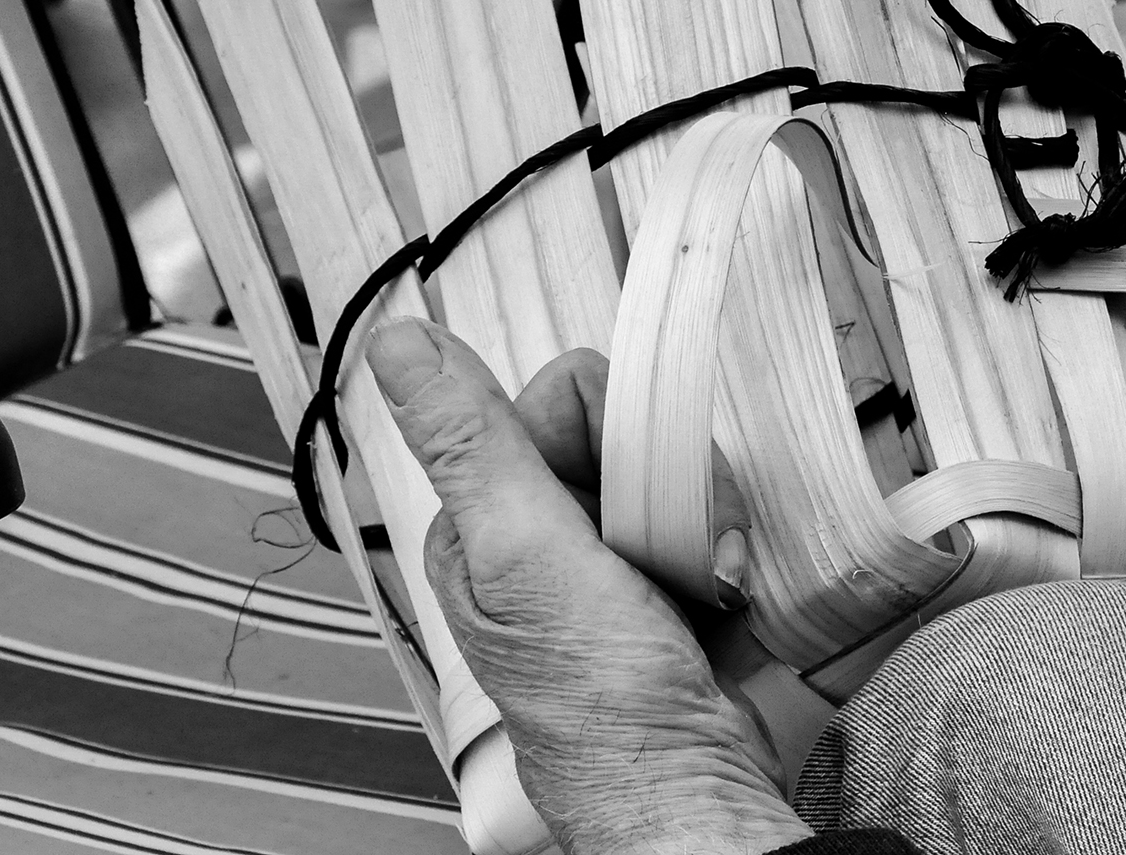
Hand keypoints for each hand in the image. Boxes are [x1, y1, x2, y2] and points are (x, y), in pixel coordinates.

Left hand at [368, 318, 812, 854]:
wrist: (686, 782)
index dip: (612, 427)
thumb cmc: (598, 700)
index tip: (622, 485)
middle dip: (674, 481)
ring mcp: (605, 560)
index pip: (564, 396)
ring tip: (702, 580)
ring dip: (709, 522)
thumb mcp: (523, 551)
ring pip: (679, 471)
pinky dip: (726, 554)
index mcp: (485, 516)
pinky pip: (711, 522)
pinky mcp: (663, 584)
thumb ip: (471, 441)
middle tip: (672, 544)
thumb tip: (399, 343)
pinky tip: (719, 596)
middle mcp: (539, 532)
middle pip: (630, 429)